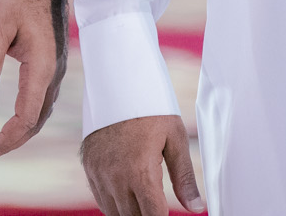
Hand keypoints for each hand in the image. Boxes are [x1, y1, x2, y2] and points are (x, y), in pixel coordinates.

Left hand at [0, 0, 68, 160]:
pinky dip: (28, 115)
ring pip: (41, 111)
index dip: (6, 139)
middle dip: (12, 141)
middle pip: (36, 121)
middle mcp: (53, 71)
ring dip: (21, 131)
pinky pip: (42, 98)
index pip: (26, 117)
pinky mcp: (51, 60)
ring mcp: (55, 67)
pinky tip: (14, 118)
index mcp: (41, 66)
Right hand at [82, 114, 202, 214]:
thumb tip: (196, 208)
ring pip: (116, 214)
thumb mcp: (174, 138)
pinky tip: (129, 197)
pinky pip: (101, 200)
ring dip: (132, 213)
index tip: (170, 215)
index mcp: (140, 173)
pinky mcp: (89, 168)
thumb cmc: (150, 108)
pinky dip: (116, 205)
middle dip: (149, 215)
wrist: (115, 83)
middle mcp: (116, 179)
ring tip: (147, 203)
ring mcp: (99, 175)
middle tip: (159, 207)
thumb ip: (184, 178)